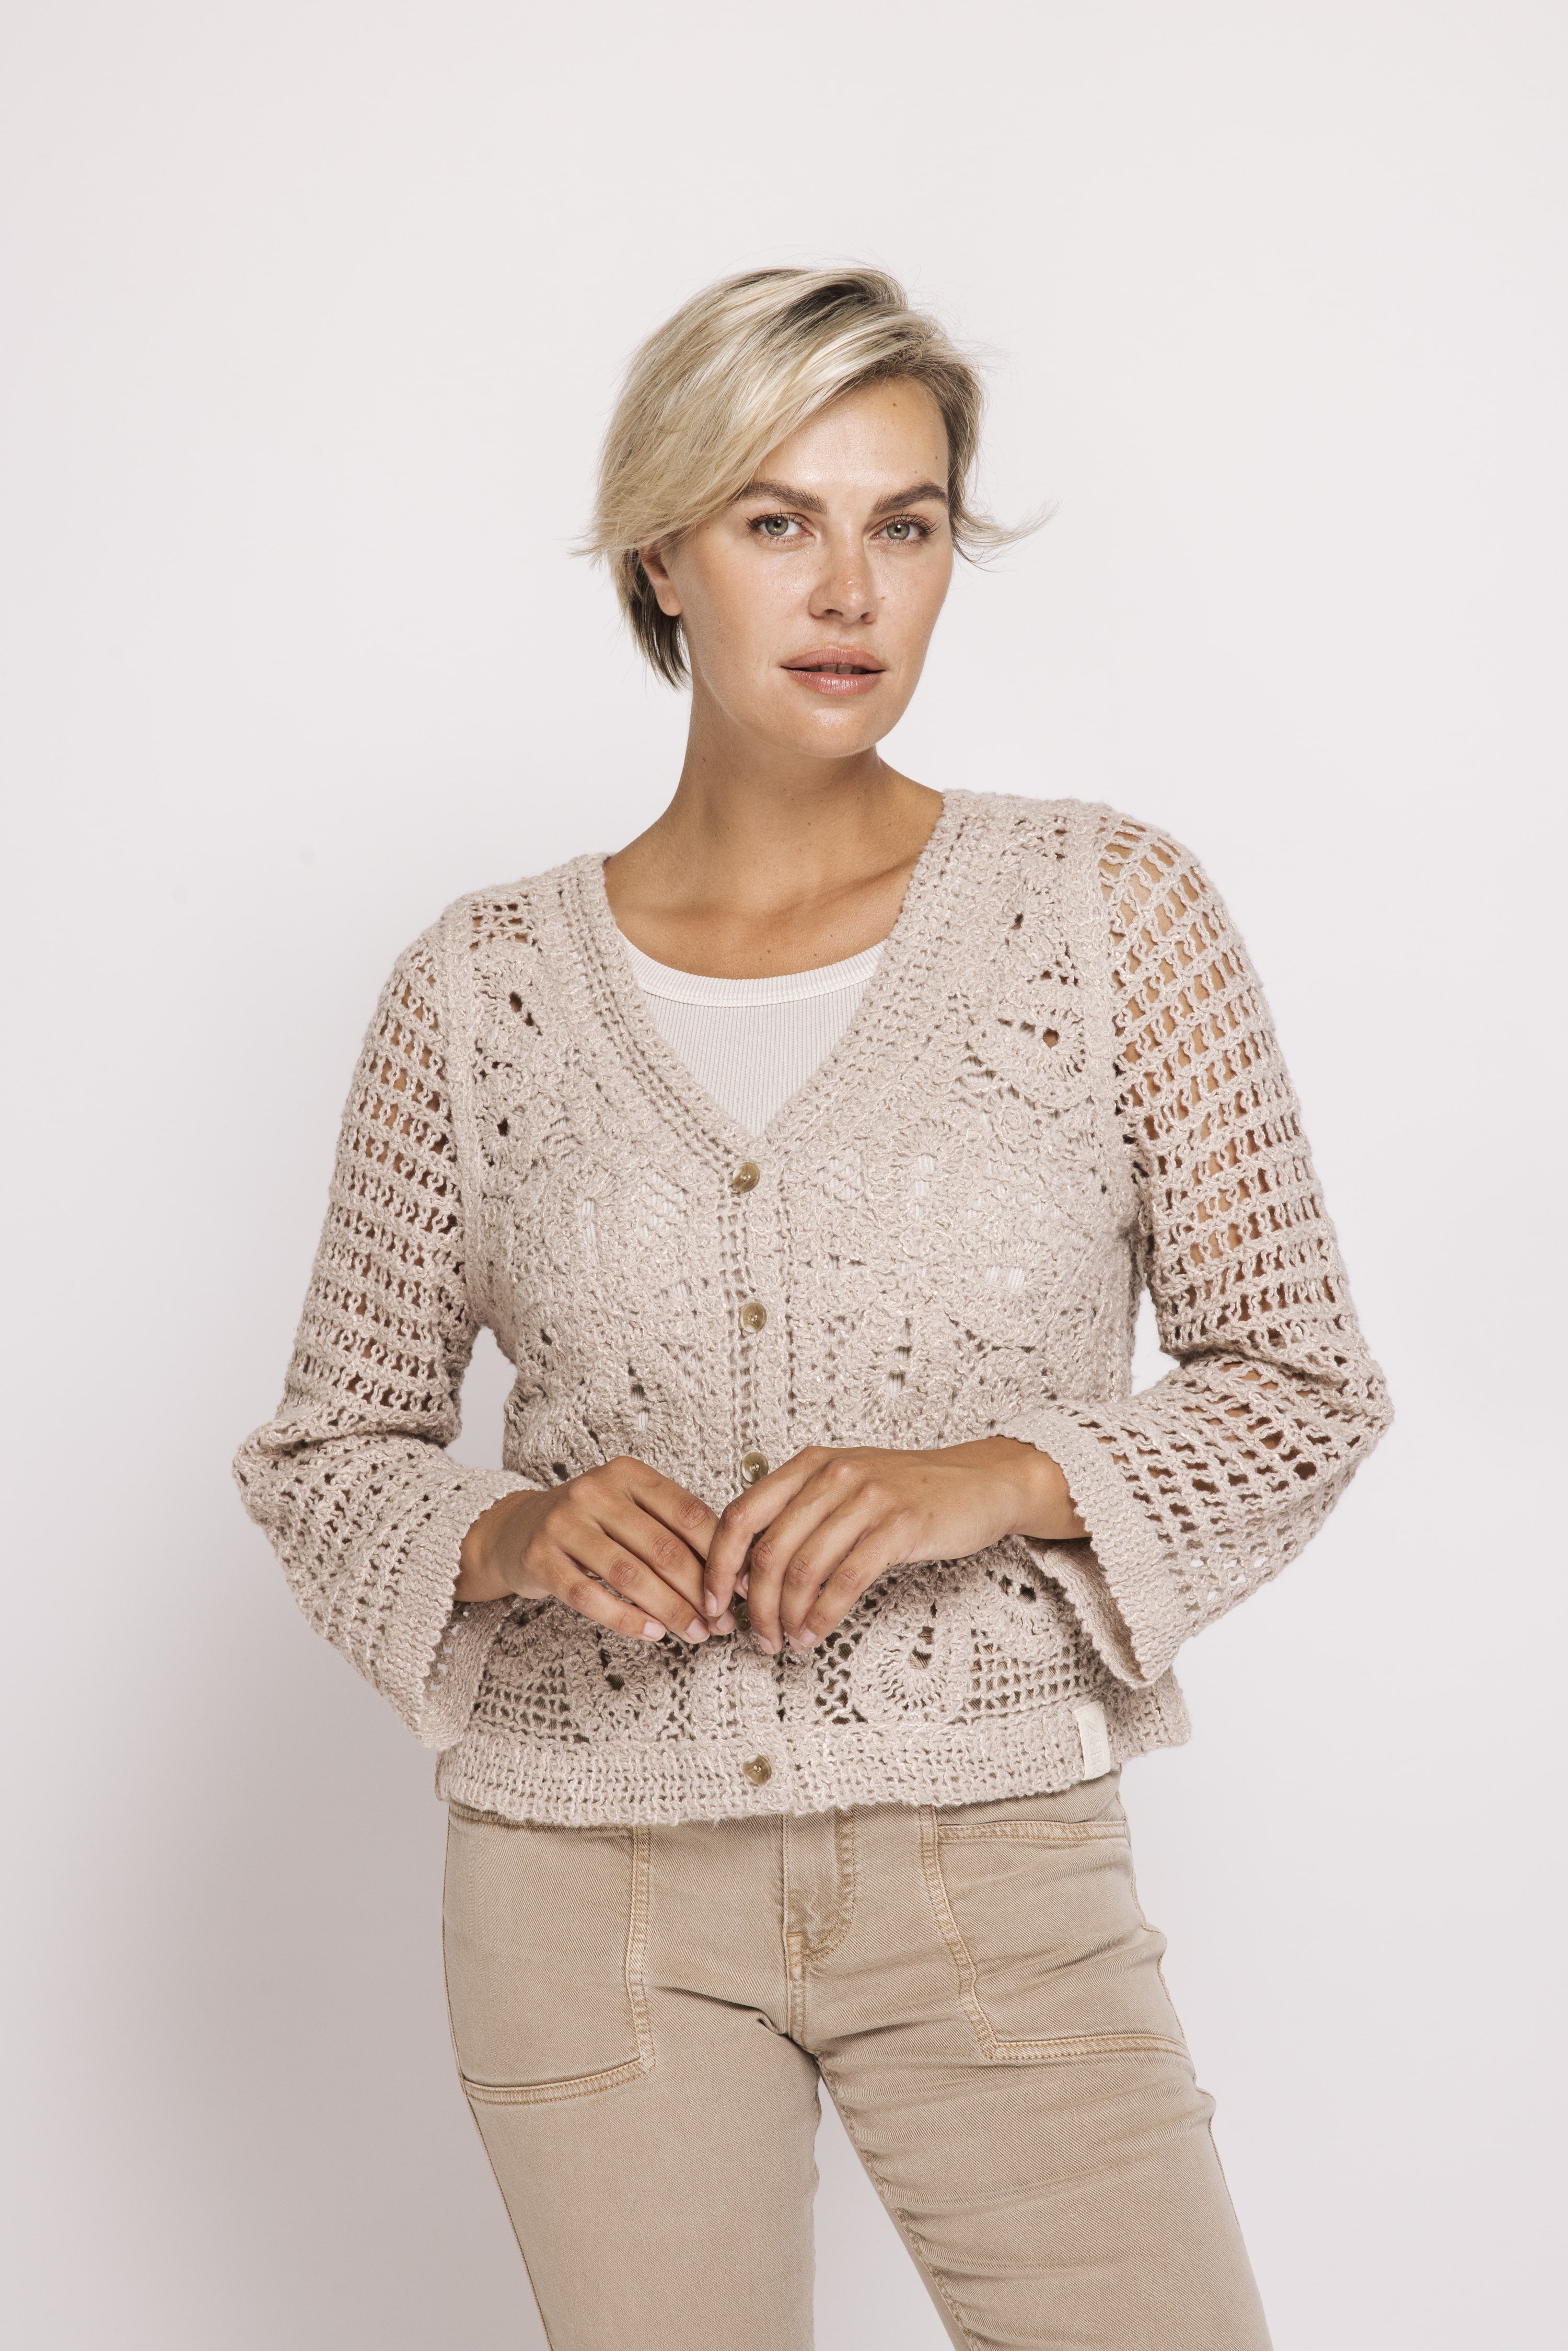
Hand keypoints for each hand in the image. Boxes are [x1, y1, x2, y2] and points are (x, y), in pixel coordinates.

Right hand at [456, 1458, 728, 1644]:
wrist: (515, 1530)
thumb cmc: (590, 1525)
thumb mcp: (630, 1509)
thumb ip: (674, 1530)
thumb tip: (735, 1573)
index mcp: (628, 1474)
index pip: (687, 1513)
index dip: (720, 1554)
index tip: (741, 1588)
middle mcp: (595, 1492)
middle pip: (662, 1548)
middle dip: (699, 1591)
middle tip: (721, 1623)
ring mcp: (564, 1524)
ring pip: (629, 1574)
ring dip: (669, 1610)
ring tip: (694, 1633)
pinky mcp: (540, 1558)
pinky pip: (589, 1595)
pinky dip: (625, 1619)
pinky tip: (652, 1634)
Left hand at [703, 1437, 1084, 1655]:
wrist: (981, 1481)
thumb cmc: (909, 1491)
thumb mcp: (846, 1486)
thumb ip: (801, 1516)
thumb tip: (749, 1571)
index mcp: (809, 1464)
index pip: (741, 1514)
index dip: (719, 1564)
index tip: (712, 1602)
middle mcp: (833, 1474)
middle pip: (769, 1551)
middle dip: (756, 1606)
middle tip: (759, 1638)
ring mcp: (867, 1498)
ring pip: (804, 1569)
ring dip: (788, 1616)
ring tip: (788, 1642)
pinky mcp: (899, 1526)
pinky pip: (847, 1580)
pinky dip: (824, 1615)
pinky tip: (817, 1633)